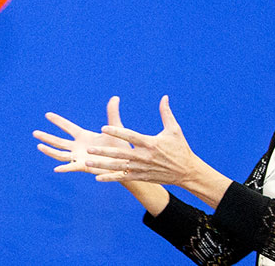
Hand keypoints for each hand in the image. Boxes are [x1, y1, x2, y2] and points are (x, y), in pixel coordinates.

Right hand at [34, 96, 131, 175]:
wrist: (126, 162)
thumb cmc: (120, 146)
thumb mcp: (115, 127)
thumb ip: (112, 113)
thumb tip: (115, 97)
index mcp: (84, 136)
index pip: (67, 127)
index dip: (58, 121)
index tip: (47, 114)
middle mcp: (78, 146)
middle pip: (58, 141)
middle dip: (46, 137)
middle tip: (34, 132)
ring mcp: (79, 157)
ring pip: (60, 154)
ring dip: (49, 151)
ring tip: (39, 146)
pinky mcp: (84, 166)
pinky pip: (72, 167)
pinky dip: (65, 168)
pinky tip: (56, 169)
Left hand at [86, 96, 215, 185]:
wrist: (187, 172)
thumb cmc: (180, 148)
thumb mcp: (174, 130)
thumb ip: (166, 113)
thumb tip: (164, 97)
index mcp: (150, 143)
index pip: (130, 136)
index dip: (116, 132)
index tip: (103, 128)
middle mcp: (144, 156)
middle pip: (120, 153)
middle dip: (104, 151)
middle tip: (89, 149)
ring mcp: (142, 168)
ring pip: (118, 167)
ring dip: (102, 165)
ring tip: (87, 162)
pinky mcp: (141, 176)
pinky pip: (123, 177)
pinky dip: (110, 178)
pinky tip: (98, 177)